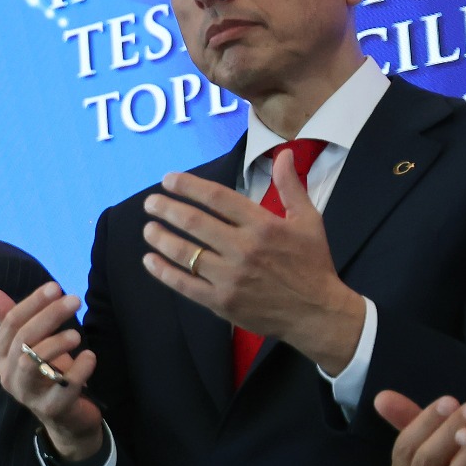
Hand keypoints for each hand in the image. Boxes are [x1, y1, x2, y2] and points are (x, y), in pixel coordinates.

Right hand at [0, 283, 105, 460]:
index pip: (11, 324)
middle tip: (74, 300)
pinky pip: (63, 387)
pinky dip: (78, 370)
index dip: (32, 303)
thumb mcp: (30, 345)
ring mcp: (27, 395)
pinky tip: (89, 357)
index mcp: (0, 357)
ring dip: (55, 344)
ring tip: (77, 334)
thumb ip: (10, 318)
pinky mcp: (51, 409)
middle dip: (48, 316)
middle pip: (23, 340)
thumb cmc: (49, 375)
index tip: (55, 287)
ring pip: (32, 363)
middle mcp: (9, 376)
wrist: (67, 418)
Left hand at [141, 159, 367, 373]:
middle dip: (166, 209)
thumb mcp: (309, 221)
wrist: (317, 313)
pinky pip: (184, 284)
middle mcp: (244, 249)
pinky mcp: (221, 302)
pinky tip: (150, 260)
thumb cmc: (311, 264)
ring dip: (160, 238)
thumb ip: (291, 186)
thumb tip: (285, 153)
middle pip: (194, 222)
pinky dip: (163, 271)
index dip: (188, 186)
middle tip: (150, 202)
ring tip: (148, 229)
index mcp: (264, 225)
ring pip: (184, 253)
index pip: (217, 198)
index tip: (168, 179)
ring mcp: (230, 277)